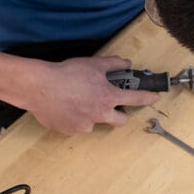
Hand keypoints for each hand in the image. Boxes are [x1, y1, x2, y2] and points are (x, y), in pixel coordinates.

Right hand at [20, 56, 157, 134]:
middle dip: (119, 115)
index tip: (154, 98)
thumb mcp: (93, 64)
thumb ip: (113, 64)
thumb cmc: (66, 74)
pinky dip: (75, 119)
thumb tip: (126, 63)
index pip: (136, 99)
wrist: (40, 87)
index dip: (147, 98)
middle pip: (120, 121)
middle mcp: (100, 114)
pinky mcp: (70, 131)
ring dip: (92, 115)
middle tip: (110, 105)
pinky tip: (65, 107)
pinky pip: (77, 126)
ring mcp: (85, 125)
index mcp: (109, 97)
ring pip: (95, 123)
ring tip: (77, 102)